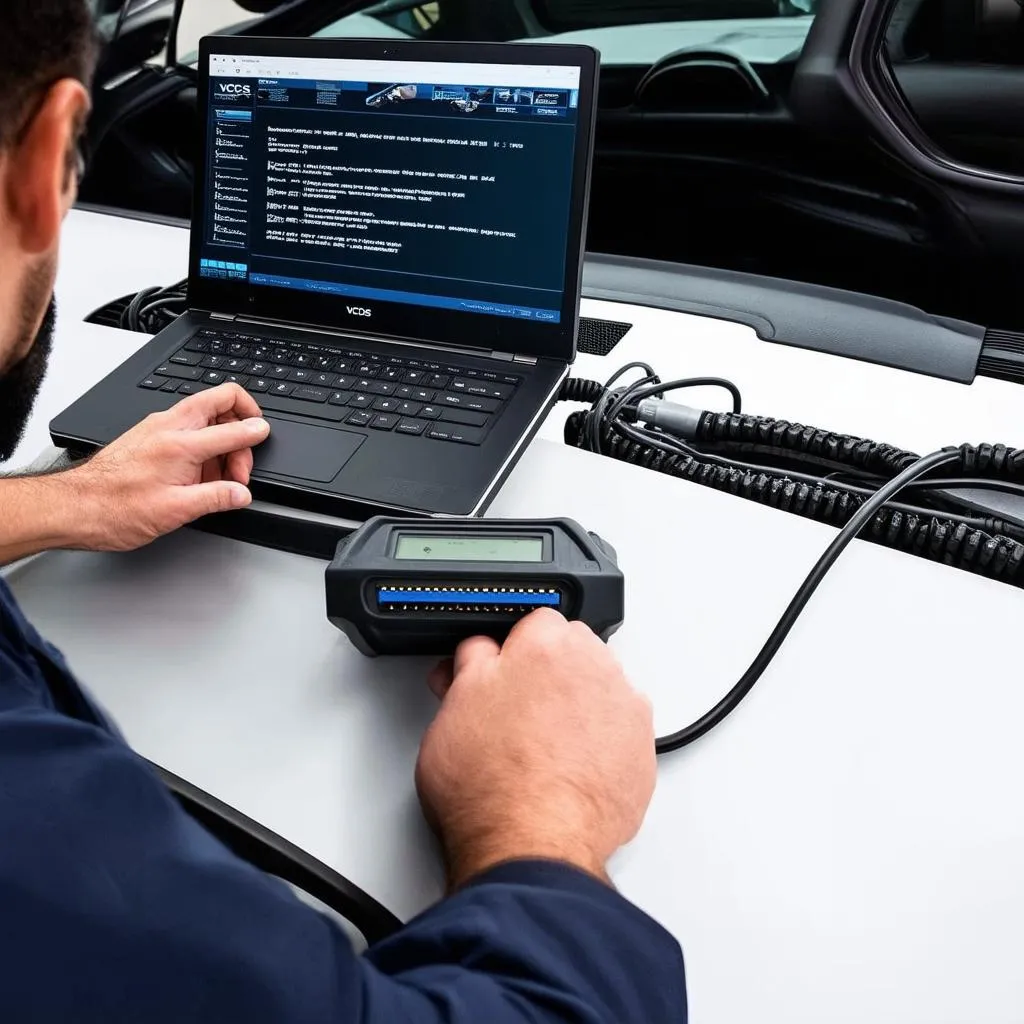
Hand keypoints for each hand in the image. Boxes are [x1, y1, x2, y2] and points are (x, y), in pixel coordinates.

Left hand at [64, 384, 269, 551]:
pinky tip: (200, 472)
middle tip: (240, 465)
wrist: (76, 507)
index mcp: (180, 444)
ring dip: (223, 438)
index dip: (255, 432)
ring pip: (205, 414)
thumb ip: (216, 498)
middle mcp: (168, 427)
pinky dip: (204, 442)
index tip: (265, 435)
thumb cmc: (115, 509)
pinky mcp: (149, 435)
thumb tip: (242, 493)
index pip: (232, 428)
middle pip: (220, 401)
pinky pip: (188, 427)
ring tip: (220, 476)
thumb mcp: (175, 511)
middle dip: (240, 427)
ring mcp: (157, 427)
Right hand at [416, 609, 655, 889]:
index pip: (533, 619)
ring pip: (600, 689)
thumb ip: (471, 665)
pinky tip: (571, 768)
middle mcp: (594, 668)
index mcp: (546, 646)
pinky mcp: (642, 752)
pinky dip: (602, 743)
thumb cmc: (490, 785)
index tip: (500, 671)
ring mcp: (624, 710)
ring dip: (579, 705)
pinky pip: (620, 732)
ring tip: (544, 747)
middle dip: (549, 672)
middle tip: (517, 710)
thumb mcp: (451, 709)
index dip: (511, 648)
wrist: (531, 846)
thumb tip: (477, 654)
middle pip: (574, 650)